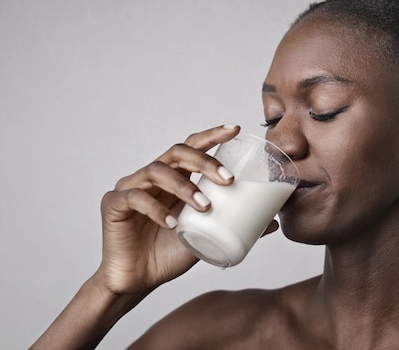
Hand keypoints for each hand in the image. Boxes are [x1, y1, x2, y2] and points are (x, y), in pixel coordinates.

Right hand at [96, 125, 245, 294]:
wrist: (139, 280)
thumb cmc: (170, 253)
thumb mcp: (208, 236)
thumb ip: (235, 225)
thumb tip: (274, 224)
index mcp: (174, 177)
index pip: (192, 146)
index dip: (212, 135)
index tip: (235, 129)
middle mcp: (152, 176)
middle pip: (177, 152)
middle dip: (205, 161)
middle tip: (228, 179)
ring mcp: (131, 187)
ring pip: (158, 170)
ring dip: (185, 187)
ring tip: (205, 206)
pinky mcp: (113, 204)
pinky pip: (135, 198)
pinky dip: (157, 209)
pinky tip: (173, 224)